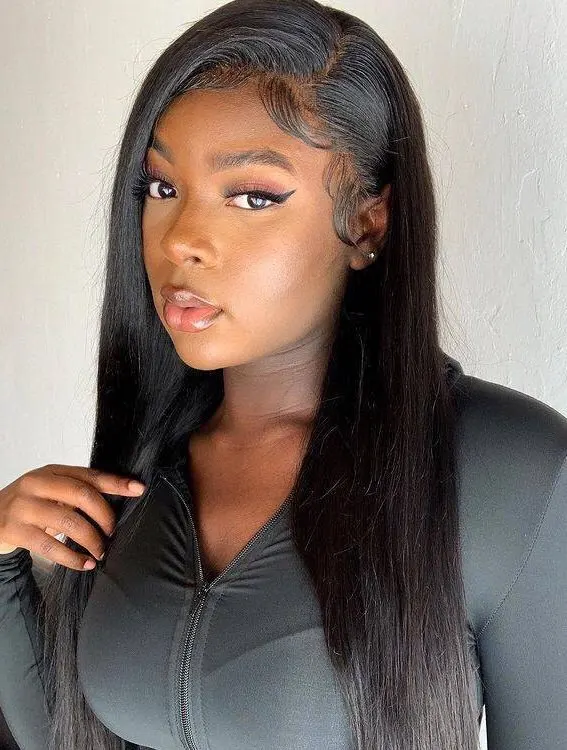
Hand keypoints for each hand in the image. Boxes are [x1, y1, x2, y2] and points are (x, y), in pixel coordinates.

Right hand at [0, 464, 145, 569]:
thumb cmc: (31, 505)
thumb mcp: (51, 491)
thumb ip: (78, 492)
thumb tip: (119, 500)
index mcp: (51, 471)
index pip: (89, 475)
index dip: (116, 483)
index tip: (138, 489)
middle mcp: (36, 485)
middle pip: (82, 495)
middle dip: (104, 516)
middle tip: (112, 532)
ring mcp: (24, 507)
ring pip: (70, 522)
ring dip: (92, 540)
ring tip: (101, 551)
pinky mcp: (15, 531)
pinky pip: (52, 546)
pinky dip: (73, 558)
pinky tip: (85, 564)